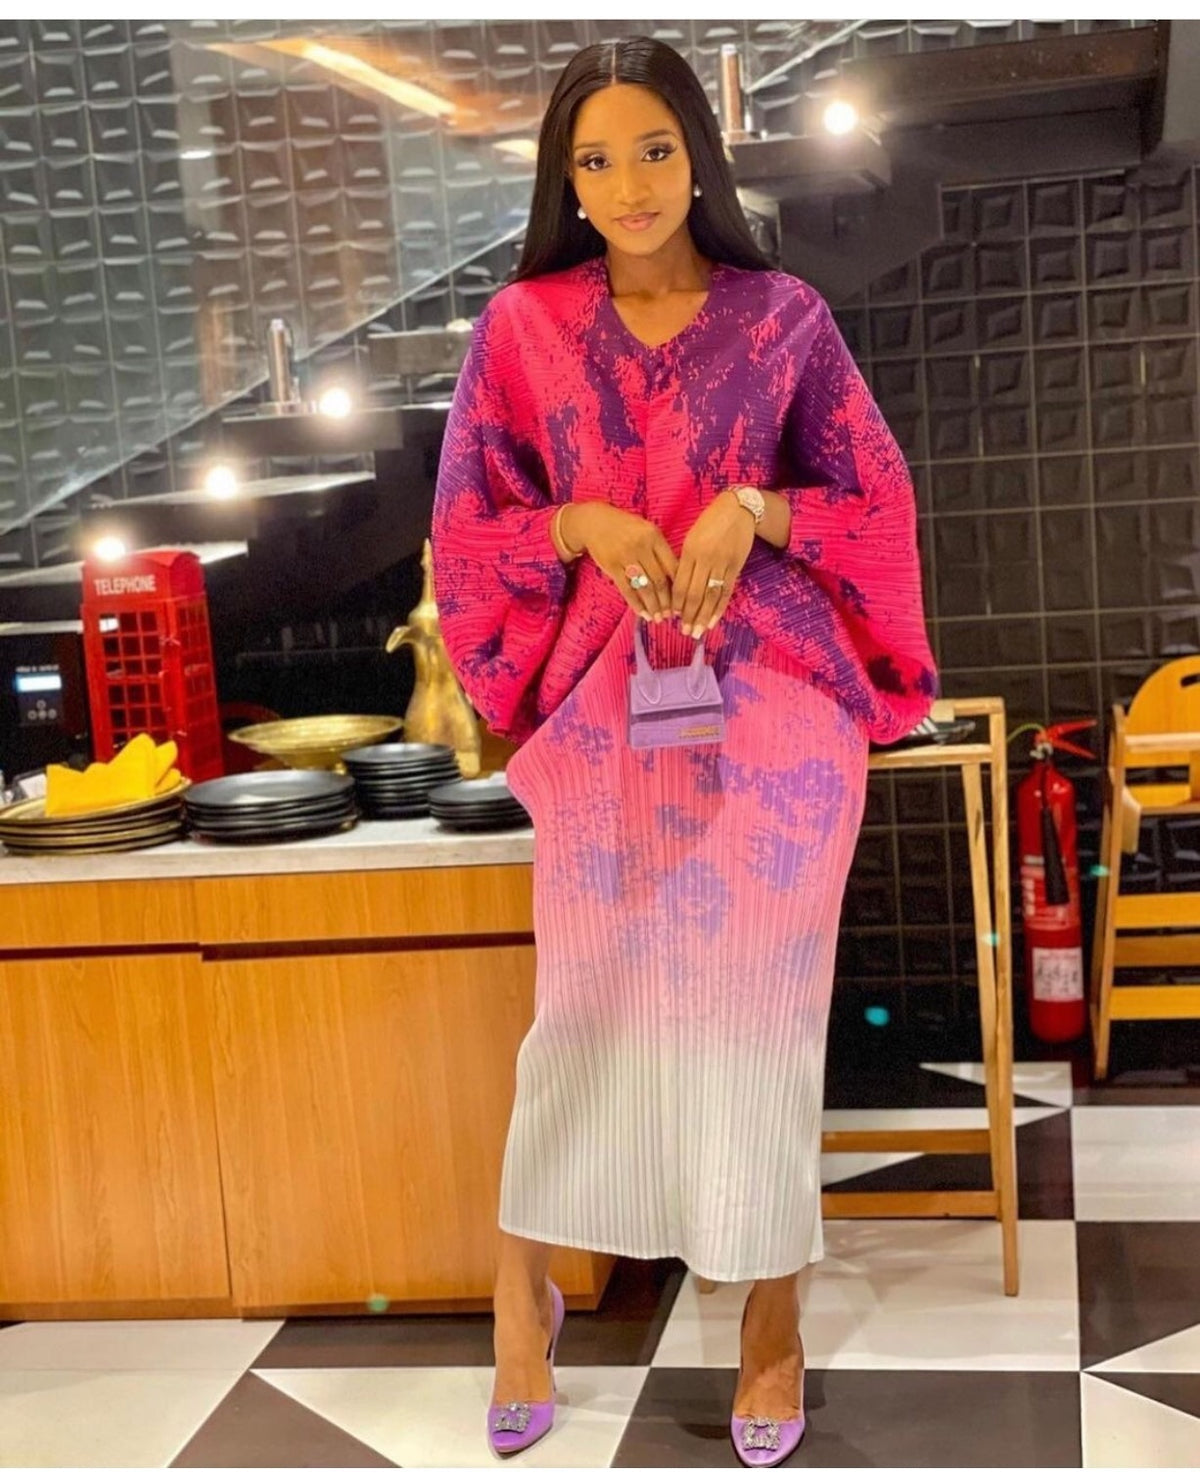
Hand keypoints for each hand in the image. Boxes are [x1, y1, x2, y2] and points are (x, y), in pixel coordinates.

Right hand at [564, 502, 678, 620]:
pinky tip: (642, 613)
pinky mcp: (611, 566)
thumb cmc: (626, 528)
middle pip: (659, 580)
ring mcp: (625, 556)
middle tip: (671, 616)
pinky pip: (626, 589)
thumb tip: (676, 579)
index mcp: (654, 536)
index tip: (683, 601)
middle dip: (666, 602)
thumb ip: (660, 551)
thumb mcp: (646, 531)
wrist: (595, 522)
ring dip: (652, 606)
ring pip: (644, 587)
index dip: (678, 586)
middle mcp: (641, 546)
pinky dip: (635, 604)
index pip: (672, 566)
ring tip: (658, 618)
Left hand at [672, 491, 756, 635]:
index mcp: (689, 551)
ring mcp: (721, 563)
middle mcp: (704, 559)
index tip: (671, 617)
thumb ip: (685, 561)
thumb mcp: (692, 538)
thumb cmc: (710, 522)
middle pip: (693, 594)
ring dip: (702, 617)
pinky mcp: (736, 566)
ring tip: (696, 632)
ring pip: (710, 596)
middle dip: (687, 615)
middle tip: (683, 632)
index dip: (675, 603)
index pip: (679, 584)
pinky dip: (719, 608)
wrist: (738, 509)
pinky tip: (713, 621)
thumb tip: (678, 587)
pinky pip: (726, 592)